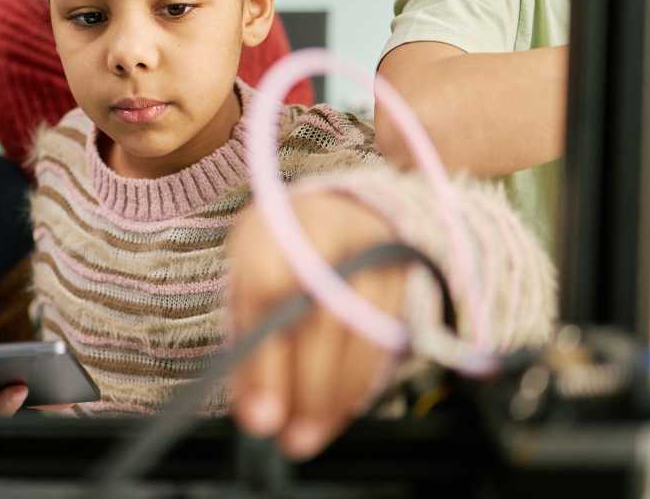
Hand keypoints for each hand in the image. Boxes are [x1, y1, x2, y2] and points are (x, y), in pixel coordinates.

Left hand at [227, 191, 407, 459]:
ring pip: (364, 329)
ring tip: (310, 434)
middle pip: (323, 315)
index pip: (268, 290)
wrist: (334, 212)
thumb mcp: (246, 284)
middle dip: (307, 387)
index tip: (259, 417)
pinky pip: (389, 334)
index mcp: (274, 225)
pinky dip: (362, 381)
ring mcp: (372, 246)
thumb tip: (257, 416)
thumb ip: (247, 343)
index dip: (265, 360)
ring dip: (337, 395)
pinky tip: (337, 409)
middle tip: (291, 438)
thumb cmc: (278, 258)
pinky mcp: (402, 270)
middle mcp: (327, 227)